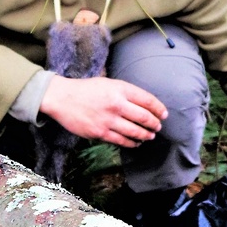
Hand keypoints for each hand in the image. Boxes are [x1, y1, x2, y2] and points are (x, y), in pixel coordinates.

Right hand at [40, 75, 167, 147]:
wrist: (62, 98)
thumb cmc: (86, 90)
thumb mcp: (108, 83)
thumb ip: (126, 92)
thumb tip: (144, 104)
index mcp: (120, 89)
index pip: (147, 100)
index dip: (159, 109)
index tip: (164, 114)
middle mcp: (116, 104)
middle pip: (144, 117)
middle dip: (154, 124)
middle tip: (158, 127)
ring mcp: (108, 120)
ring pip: (135, 132)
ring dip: (146, 135)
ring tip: (150, 136)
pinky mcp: (100, 132)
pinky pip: (121, 141)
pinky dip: (132, 143)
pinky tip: (136, 143)